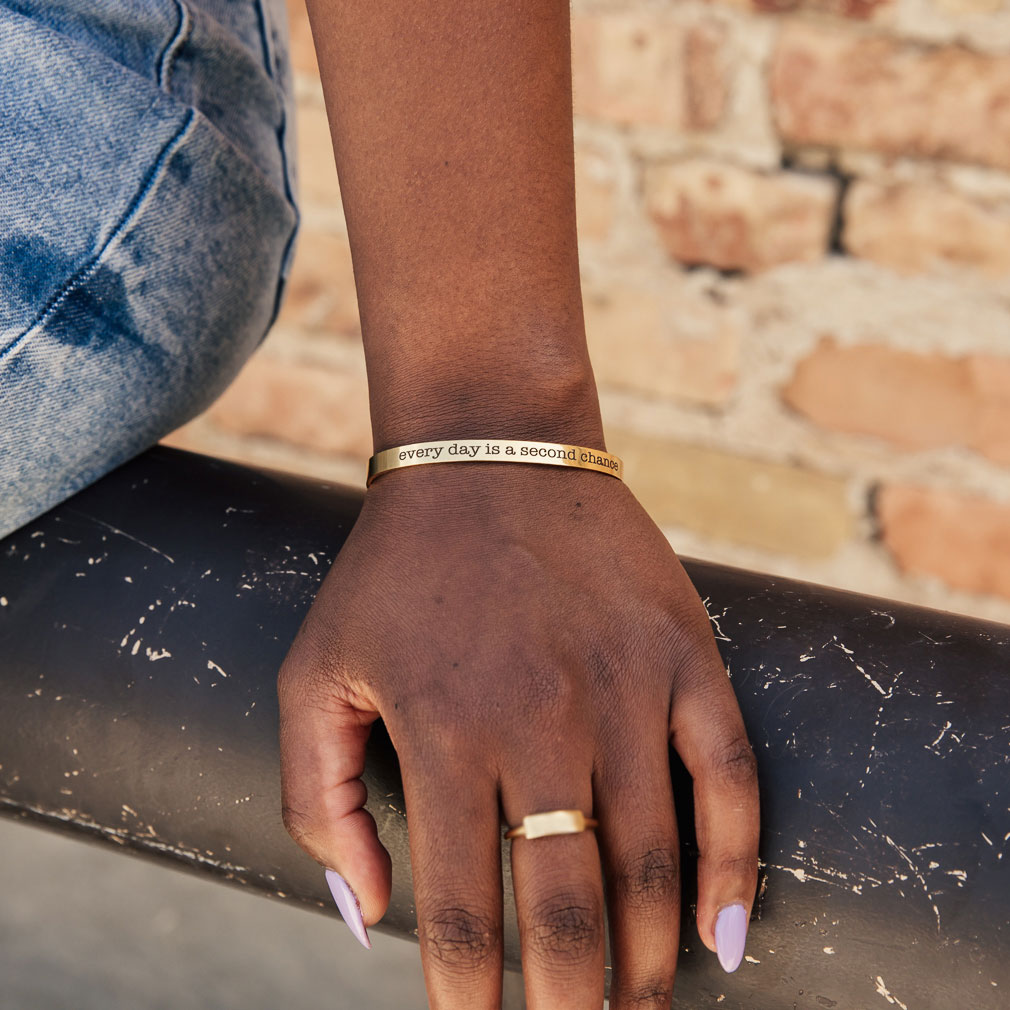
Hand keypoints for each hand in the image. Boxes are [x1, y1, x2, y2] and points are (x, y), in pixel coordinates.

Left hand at [277, 461, 758, 1007]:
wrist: (491, 455)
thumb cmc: (395, 573)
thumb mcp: (315, 673)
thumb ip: (316, 800)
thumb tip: (364, 918)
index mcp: (445, 735)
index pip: (459, 915)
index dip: (465, 1002)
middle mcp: (542, 723)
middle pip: (567, 913)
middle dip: (566, 1007)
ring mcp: (624, 688)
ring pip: (652, 865)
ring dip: (643, 963)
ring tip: (631, 1009)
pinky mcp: (682, 656)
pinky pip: (727, 779)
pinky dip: (733, 868)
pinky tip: (725, 937)